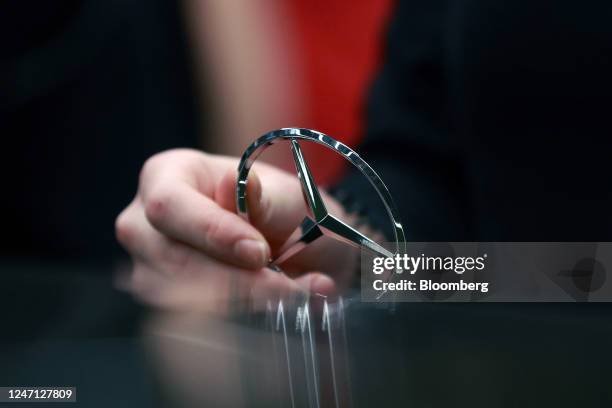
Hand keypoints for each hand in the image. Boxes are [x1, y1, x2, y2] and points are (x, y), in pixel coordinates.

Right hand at [115, 149, 356, 310]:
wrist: (292, 246)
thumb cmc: (280, 210)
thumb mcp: (283, 196)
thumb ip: (263, 196)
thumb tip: (240, 184)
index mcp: (165, 175)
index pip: (169, 205)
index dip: (212, 232)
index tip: (259, 252)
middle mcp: (144, 222)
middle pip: (173, 259)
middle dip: (237, 279)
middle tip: (290, 287)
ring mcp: (147, 268)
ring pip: (182, 299)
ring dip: (247, 303)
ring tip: (299, 292)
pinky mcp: (162, 305)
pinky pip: (194, 324)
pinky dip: (245, 318)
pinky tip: (284, 307)